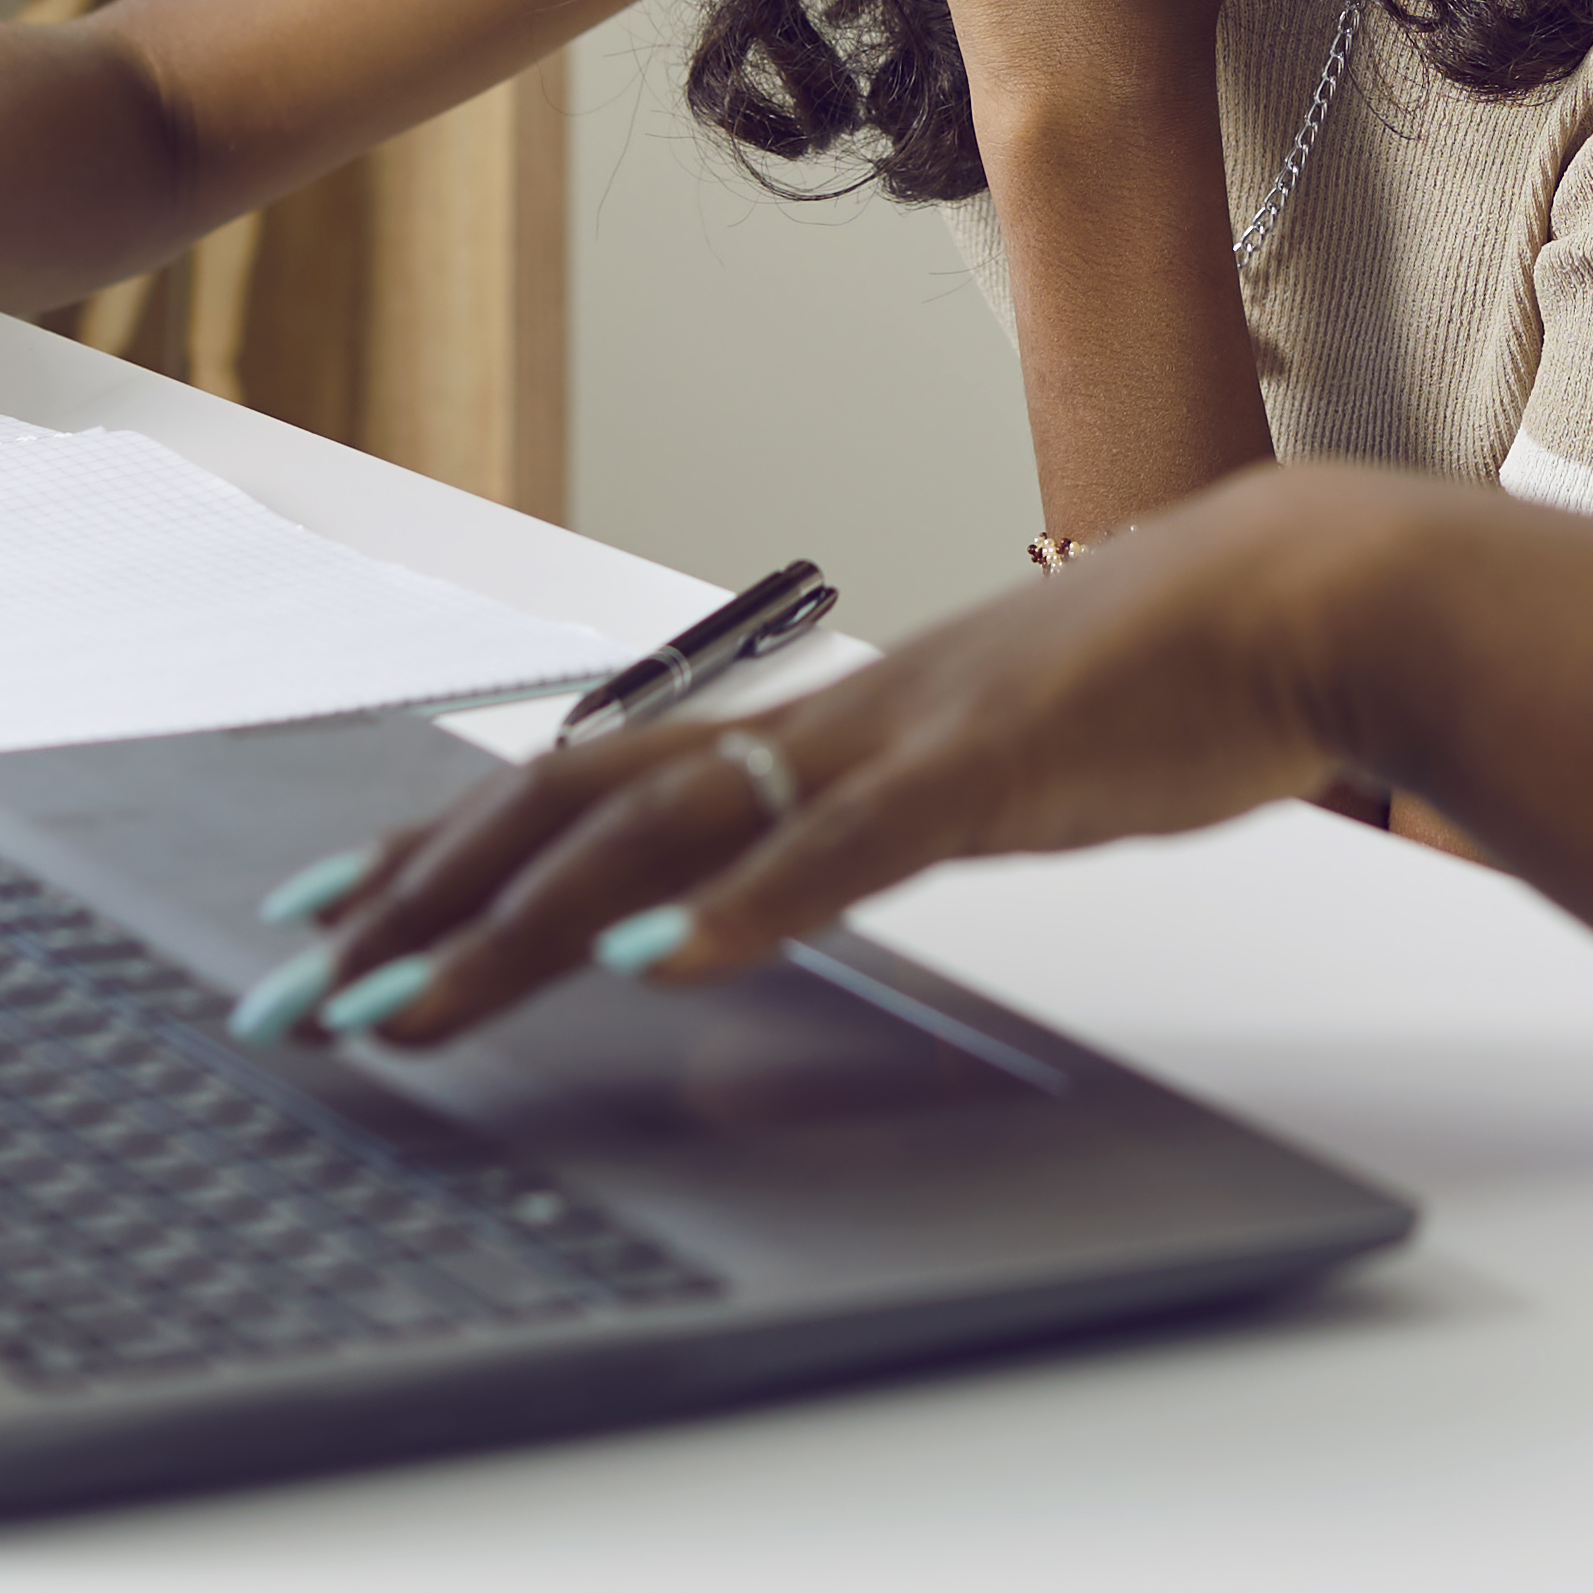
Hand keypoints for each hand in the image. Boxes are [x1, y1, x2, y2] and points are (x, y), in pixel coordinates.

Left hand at [227, 465, 1433, 1055]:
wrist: (1301, 593)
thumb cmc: (1163, 679)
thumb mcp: (981, 759)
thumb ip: (878, 811)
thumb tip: (789, 874)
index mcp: (819, 721)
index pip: (587, 780)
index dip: (446, 844)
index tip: (328, 908)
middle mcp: (822, 720)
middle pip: (576, 805)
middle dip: (420, 899)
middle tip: (291, 989)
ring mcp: (897, 741)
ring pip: (668, 828)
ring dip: (522, 921)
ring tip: (405, 998)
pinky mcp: (988, 772)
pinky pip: (848, 849)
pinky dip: (749, 910)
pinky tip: (665, 966)